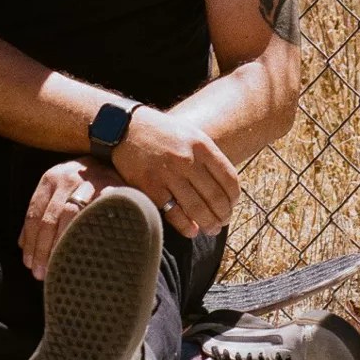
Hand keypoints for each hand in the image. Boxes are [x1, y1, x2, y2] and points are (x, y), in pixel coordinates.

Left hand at [21, 157, 121, 278]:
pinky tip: (87, 246)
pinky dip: (91, 229)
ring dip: (63, 242)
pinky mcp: (113, 186)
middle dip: (43, 248)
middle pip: (50, 218)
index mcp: (51, 178)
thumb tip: (23, 245)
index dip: (31, 242)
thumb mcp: (56, 190)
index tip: (29, 264)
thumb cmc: (79, 182)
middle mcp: (68, 178)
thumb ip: (40, 213)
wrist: (112, 158)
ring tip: (60, 263)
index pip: (35, 214)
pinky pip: (99, 211)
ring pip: (71, 215)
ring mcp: (91, 182)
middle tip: (41, 272)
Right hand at [112, 102, 242, 235]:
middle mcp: (187, 160)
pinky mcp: (150, 187)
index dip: (234, 197)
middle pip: (215, 197)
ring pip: (197, 208)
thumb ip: (207, 156)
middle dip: (223, 214)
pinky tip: (192, 231)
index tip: (233, 204)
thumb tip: (225, 184)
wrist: (125, 128)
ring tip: (212, 229)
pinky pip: (173, 213)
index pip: (228, 178)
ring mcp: (168, 174)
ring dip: (208, 224)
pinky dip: (186, 226)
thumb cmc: (162, 133)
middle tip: (223, 222)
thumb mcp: (190, 135)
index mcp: (202, 145)